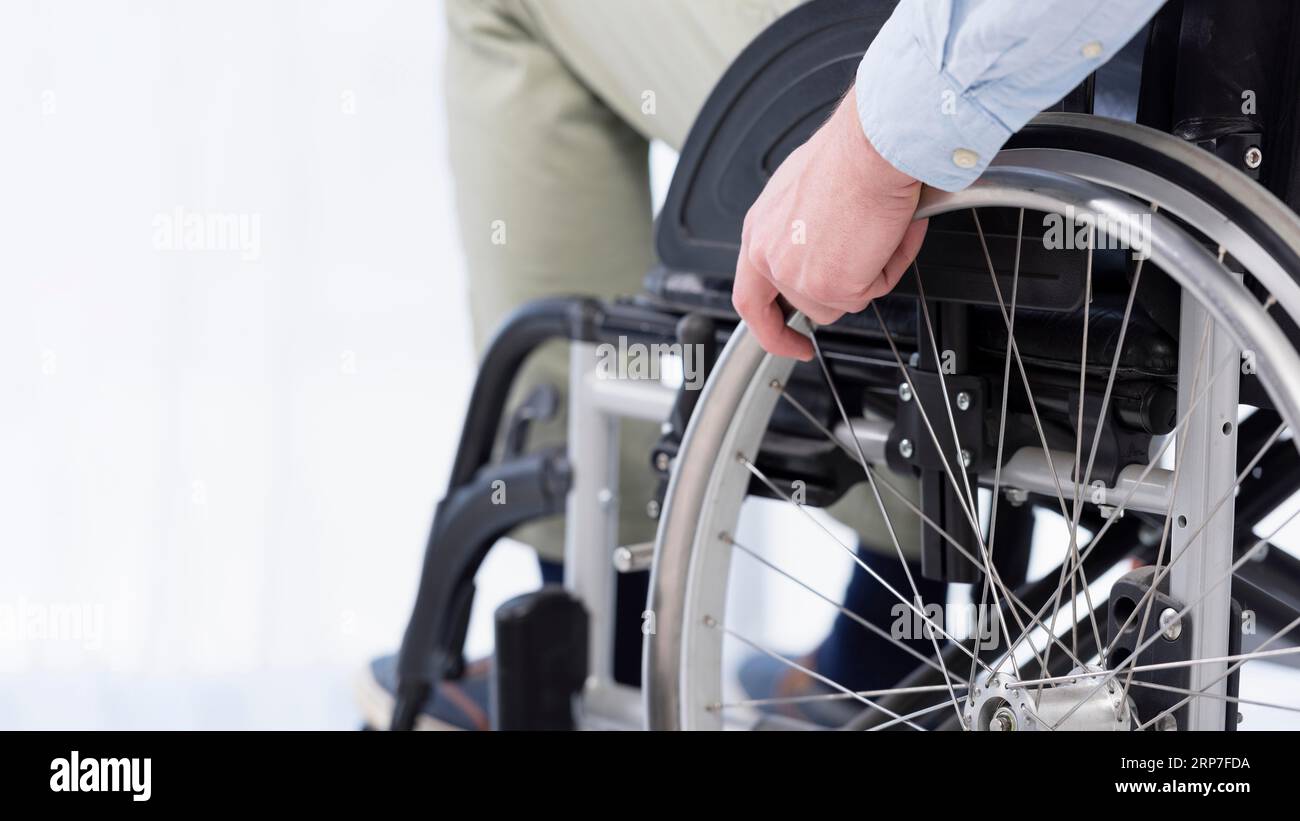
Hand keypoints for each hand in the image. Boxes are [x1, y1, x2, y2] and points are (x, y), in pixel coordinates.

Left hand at [732, 87, 927, 359]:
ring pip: (843, 303)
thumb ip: (803, 233)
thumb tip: (825, 247)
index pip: (751, 300)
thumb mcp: (804, 196)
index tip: (787, 339)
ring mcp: (798, 277)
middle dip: (841, 292)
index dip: (770, 328)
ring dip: (868, 271)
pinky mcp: (832, 287)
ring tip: (876, 227)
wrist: (871, 146)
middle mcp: (769, 257)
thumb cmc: (847, 155)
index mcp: (759, 233)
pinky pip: (873, 290)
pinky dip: (890, 264)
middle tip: (868, 268)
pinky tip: (888, 230)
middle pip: (807, 305)